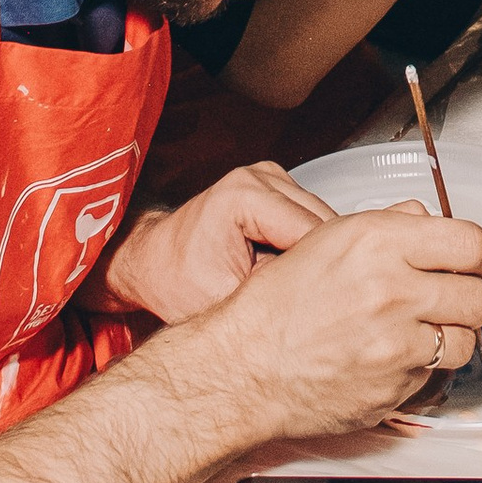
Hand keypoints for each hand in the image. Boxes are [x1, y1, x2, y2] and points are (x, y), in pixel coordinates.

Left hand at [103, 161, 334, 325]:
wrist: (154, 261)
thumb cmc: (177, 281)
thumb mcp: (225, 300)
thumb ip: (275, 295)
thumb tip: (324, 302)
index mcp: (245, 195)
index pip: (312, 234)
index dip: (322, 273)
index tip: (327, 306)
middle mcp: (263, 176)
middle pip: (323, 224)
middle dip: (321, 264)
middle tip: (312, 303)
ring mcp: (273, 177)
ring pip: (323, 221)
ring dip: (315, 256)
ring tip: (291, 285)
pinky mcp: (279, 187)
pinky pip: (312, 219)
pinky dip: (306, 247)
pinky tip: (286, 268)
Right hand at [201, 202, 481, 437]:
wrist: (243, 368)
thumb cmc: (276, 305)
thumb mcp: (327, 240)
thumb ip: (388, 225)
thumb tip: (427, 219)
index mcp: (377, 242)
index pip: (470, 242)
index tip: (478, 261)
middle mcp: (392, 289)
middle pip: (477, 296)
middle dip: (471, 297)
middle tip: (453, 299)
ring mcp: (396, 344)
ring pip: (465, 341)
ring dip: (453, 337)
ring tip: (425, 332)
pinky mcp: (393, 388)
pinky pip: (434, 377)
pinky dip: (422, 369)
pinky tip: (394, 359)